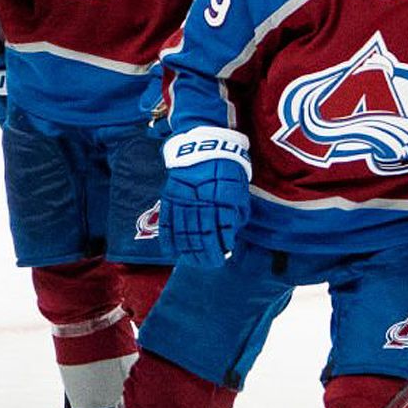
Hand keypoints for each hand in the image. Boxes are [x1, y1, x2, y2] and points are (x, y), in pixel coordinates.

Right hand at [158, 126, 250, 266]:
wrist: (206, 144)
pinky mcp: (171, 196)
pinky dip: (168, 238)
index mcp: (224, 200)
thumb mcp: (239, 190)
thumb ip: (236, 215)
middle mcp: (203, 201)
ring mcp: (184, 199)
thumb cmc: (228, 170)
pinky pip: (167, 221)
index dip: (221, 248)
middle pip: (202, 236)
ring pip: (184, 232)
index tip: (223, 257)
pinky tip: (171, 251)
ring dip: (188, 250)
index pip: (221, 232)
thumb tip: (229, 239)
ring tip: (192, 260)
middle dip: (205, 254)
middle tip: (208, 263)